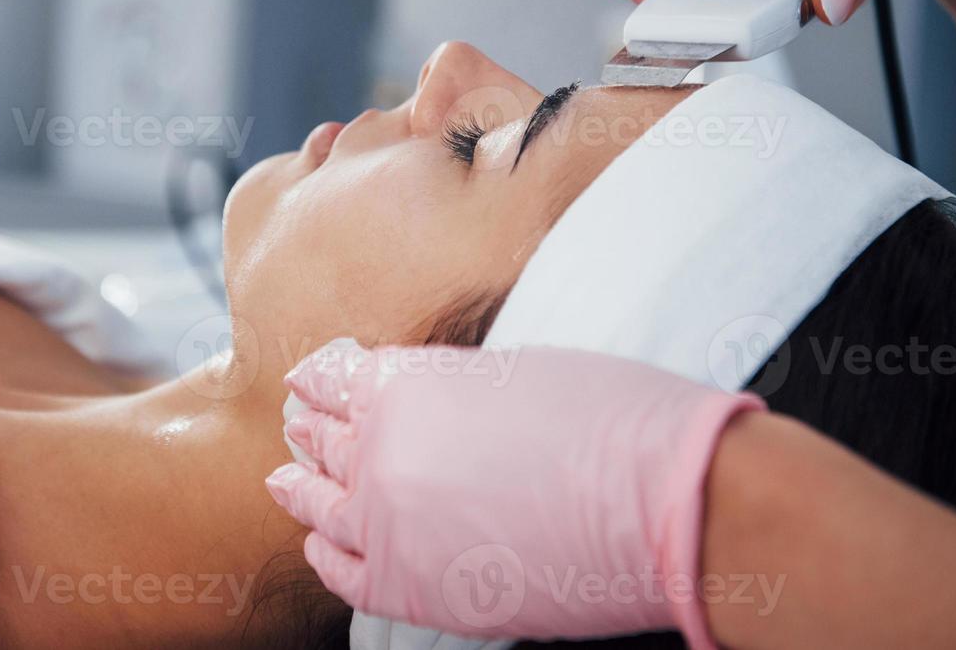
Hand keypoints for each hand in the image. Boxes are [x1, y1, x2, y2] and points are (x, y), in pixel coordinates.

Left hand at [265, 343, 764, 645]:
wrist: (665, 502)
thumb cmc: (612, 419)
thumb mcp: (512, 369)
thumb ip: (444, 385)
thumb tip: (422, 402)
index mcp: (403, 383)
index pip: (334, 376)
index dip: (320, 377)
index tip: (310, 380)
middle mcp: (378, 449)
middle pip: (321, 437)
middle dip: (311, 428)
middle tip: (299, 424)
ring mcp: (386, 522)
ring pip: (319, 502)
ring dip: (302, 485)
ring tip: (289, 478)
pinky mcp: (408, 586)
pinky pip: (341, 570)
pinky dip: (325, 552)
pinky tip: (320, 542)